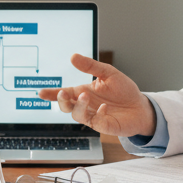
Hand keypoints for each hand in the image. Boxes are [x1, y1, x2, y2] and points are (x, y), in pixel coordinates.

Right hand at [36, 54, 153, 136]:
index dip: (51, 94)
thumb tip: (73, 56)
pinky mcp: (105, 126)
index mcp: (83, 92)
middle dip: (61, 101)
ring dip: (79, 106)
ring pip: (78, 115)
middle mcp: (86, 106)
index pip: (64, 93)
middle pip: (66, 106)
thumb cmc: (123, 91)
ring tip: (85, 96)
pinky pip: (96, 123)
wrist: (141, 106)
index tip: (41, 93)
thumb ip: (91, 66)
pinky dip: (98, 115)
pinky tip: (105, 108)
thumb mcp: (108, 73)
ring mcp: (94, 117)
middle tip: (63, 94)